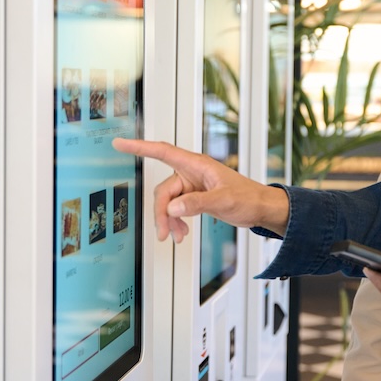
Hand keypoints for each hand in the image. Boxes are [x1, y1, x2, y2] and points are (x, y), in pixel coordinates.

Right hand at [111, 138, 289, 241]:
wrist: (260, 208)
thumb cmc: (248, 197)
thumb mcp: (224, 200)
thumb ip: (198, 203)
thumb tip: (174, 207)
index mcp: (197, 165)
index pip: (162, 151)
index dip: (139, 147)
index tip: (120, 144)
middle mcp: (191, 173)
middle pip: (163, 190)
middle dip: (162, 213)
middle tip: (165, 232)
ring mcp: (192, 185)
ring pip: (168, 202)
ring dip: (169, 220)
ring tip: (177, 236)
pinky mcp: (194, 197)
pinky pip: (176, 209)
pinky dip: (176, 221)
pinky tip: (182, 232)